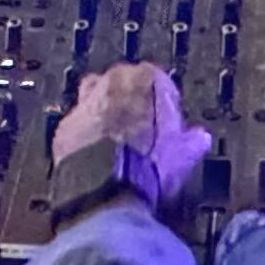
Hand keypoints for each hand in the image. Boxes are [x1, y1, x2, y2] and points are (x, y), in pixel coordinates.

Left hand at [52, 62, 212, 212]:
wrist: (104, 185)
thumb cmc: (145, 165)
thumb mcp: (180, 155)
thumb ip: (191, 141)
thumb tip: (199, 138)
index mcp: (144, 79)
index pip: (155, 78)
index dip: (161, 101)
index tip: (164, 120)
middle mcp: (112, 83)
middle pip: (122, 84)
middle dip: (129, 101)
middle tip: (138, 128)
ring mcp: (85, 103)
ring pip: (96, 99)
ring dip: (105, 114)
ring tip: (116, 141)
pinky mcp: (65, 127)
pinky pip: (77, 125)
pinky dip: (85, 135)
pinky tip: (94, 154)